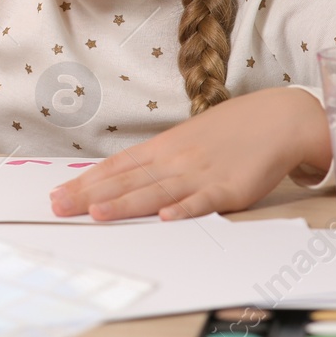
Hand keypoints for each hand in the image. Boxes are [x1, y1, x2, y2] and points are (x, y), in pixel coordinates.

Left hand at [49, 88, 332, 220]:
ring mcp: (200, 174)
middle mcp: (175, 161)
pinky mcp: (229, 188)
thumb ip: (159, 162)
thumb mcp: (187, 141)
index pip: (116, 167)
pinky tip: (165, 218)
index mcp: (163, 149)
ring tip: (97, 213)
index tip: (57, 195)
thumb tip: (125, 179)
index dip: (86, 182)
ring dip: (126, 203)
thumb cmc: (230, 133)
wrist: (277, 119)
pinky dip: (184, 209)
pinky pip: (203, 201)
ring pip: (156, 192)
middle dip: (90, 196)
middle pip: (126, 181)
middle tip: (58, 207)